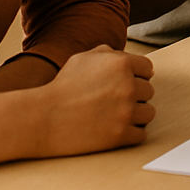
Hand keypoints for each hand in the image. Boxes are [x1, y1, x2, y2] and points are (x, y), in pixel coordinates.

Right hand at [38, 46, 154, 156]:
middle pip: (148, 91)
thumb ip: (110, 53)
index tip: (122, 86)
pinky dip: (131, 134)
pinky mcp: (120, 135)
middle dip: (134, 96)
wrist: (41, 119)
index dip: (136, 77)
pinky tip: (115, 130)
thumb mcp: (84, 58)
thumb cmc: (62, 87)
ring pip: (148, 113)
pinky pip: (140, 134)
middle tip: (113, 103)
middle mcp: (128, 86)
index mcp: (123, 64)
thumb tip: (129, 59)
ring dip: (136, 115)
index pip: (148, 70)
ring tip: (116, 116)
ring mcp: (125, 111)